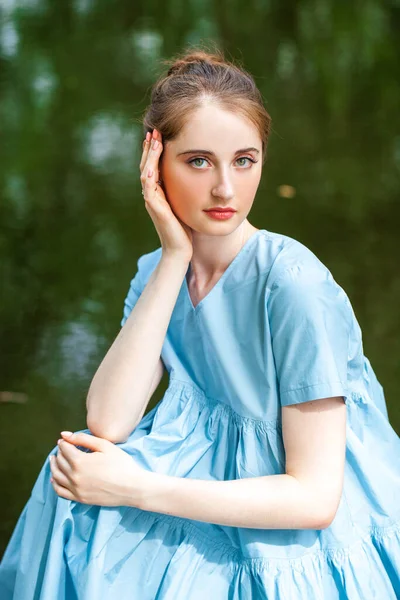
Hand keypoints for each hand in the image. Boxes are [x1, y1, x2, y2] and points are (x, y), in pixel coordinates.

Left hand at [49, 431, 150, 506]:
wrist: (132, 487)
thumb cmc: (121, 464)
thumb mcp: (105, 446)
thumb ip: (83, 438)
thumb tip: (64, 434)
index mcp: (80, 461)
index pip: (64, 448)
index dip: (64, 442)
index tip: (66, 439)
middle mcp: (74, 476)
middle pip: (59, 461)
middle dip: (59, 452)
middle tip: (63, 447)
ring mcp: (76, 489)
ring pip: (56, 476)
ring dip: (54, 466)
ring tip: (55, 459)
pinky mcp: (79, 499)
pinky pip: (60, 491)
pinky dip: (55, 483)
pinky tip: (55, 477)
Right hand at [140, 129, 192, 260]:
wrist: (181, 251)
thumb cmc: (186, 229)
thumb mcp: (188, 203)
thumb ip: (187, 190)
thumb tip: (199, 174)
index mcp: (160, 192)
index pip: (154, 166)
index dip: (156, 150)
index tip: (161, 134)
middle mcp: (153, 195)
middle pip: (147, 165)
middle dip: (150, 148)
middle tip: (153, 130)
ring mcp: (151, 201)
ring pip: (145, 172)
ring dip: (149, 156)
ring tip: (153, 140)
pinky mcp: (155, 208)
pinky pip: (148, 187)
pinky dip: (149, 174)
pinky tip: (153, 163)